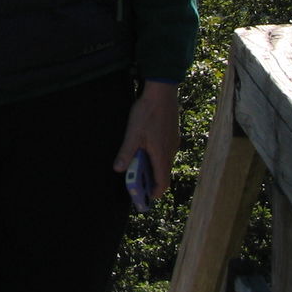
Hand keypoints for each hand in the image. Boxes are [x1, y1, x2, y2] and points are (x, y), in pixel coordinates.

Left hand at [112, 80, 179, 199]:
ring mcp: (173, 143)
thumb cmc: (147, 113)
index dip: (155, 192)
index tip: (147, 199)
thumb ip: (126, 153)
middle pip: (164, 173)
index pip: (163, 182)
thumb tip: (118, 169)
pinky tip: (146, 150)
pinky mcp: (173, 135)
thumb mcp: (132, 134)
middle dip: (153, 182)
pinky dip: (157, 157)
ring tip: (140, 168)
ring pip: (166, 162)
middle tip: (140, 185)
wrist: (162, 92)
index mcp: (161, 155)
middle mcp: (170, 151)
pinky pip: (166, 152)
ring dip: (155, 168)